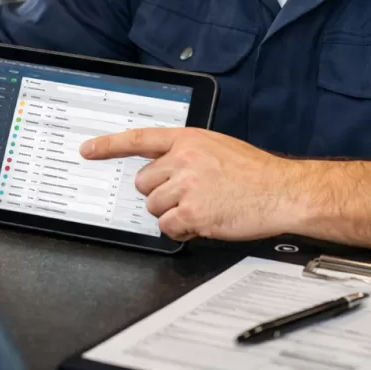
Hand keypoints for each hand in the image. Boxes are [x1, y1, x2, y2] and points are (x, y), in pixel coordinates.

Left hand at [80, 128, 296, 241]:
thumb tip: (164, 168)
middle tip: (188, 196)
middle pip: (144, 183)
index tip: (88, 149)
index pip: (139, 139)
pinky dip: (182, 230)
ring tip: (203, 207)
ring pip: (154, 207)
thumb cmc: (255, 173)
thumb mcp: (218, 148)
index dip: (109, 145)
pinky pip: (168, 227)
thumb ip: (188, 154)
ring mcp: (187, 186)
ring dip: (173, 213)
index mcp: (188, 139)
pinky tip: (204, 221)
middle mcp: (183, 159)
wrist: (281, 191)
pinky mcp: (193, 212)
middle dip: (160, 194)